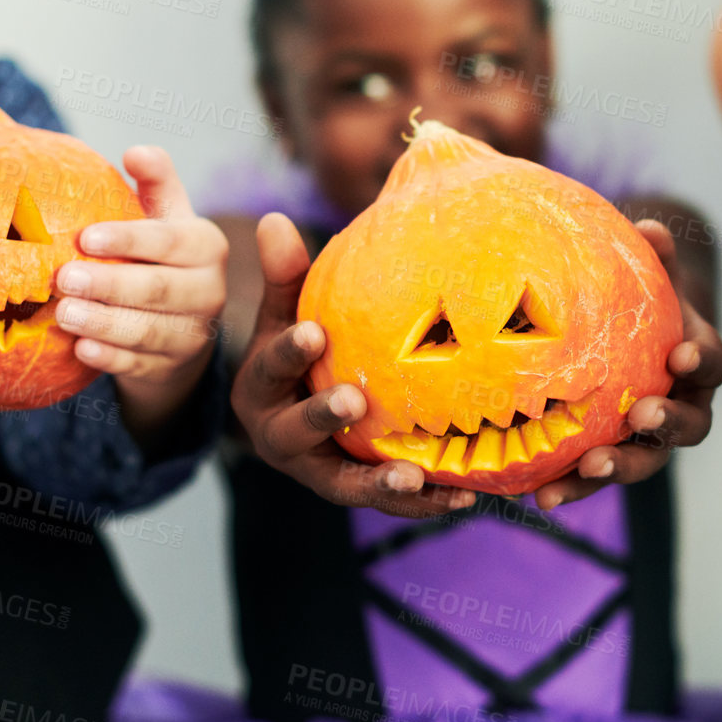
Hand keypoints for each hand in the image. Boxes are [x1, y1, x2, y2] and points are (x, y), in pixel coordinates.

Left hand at [55, 146, 227, 425]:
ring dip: (104, 323)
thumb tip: (136, 151)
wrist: (180, 321)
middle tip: (63, 278)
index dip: (128, 240)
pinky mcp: (172, 367)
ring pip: (148, 331)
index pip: (168, 241)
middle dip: (110, 285)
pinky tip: (81, 350)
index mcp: (207, 247)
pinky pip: (139, 365)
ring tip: (63, 314)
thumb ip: (157, 182)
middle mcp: (210, 291)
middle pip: (158, 289)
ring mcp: (192, 334)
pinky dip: (110, 358)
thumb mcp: (167, 216)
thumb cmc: (160, 255)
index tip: (84, 237)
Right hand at [230, 212, 475, 518]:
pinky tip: (462, 497)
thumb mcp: (284, 315)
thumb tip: (275, 219)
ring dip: (379, 483)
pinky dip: (422, 502)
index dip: (289, 351)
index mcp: (258, 389)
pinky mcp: (351, 490)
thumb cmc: (294, 352)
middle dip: (323, 415)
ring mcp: (315, 470)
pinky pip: (386, 501)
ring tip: (415, 477)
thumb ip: (285, 276)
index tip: (313, 333)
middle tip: (354, 399)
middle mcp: (279, 436)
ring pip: (342, 483)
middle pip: (297, 430)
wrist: (285, 417)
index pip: (270, 366)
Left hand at [530, 220, 721, 510]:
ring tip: (588, 469)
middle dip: (667, 425)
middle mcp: (684, 408)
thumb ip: (653, 258)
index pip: (712, 363)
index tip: (682, 354)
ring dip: (619, 468)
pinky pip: (597, 479)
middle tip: (640, 416)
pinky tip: (538, 496)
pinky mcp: (616, 461)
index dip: (702, 360)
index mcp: (697, 362)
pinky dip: (572, 489)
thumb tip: (647, 226)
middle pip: (688, 427)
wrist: (628, 346)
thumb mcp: (650, 282)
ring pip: (646, 462)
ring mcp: (651, 441)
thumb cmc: (642, 308)